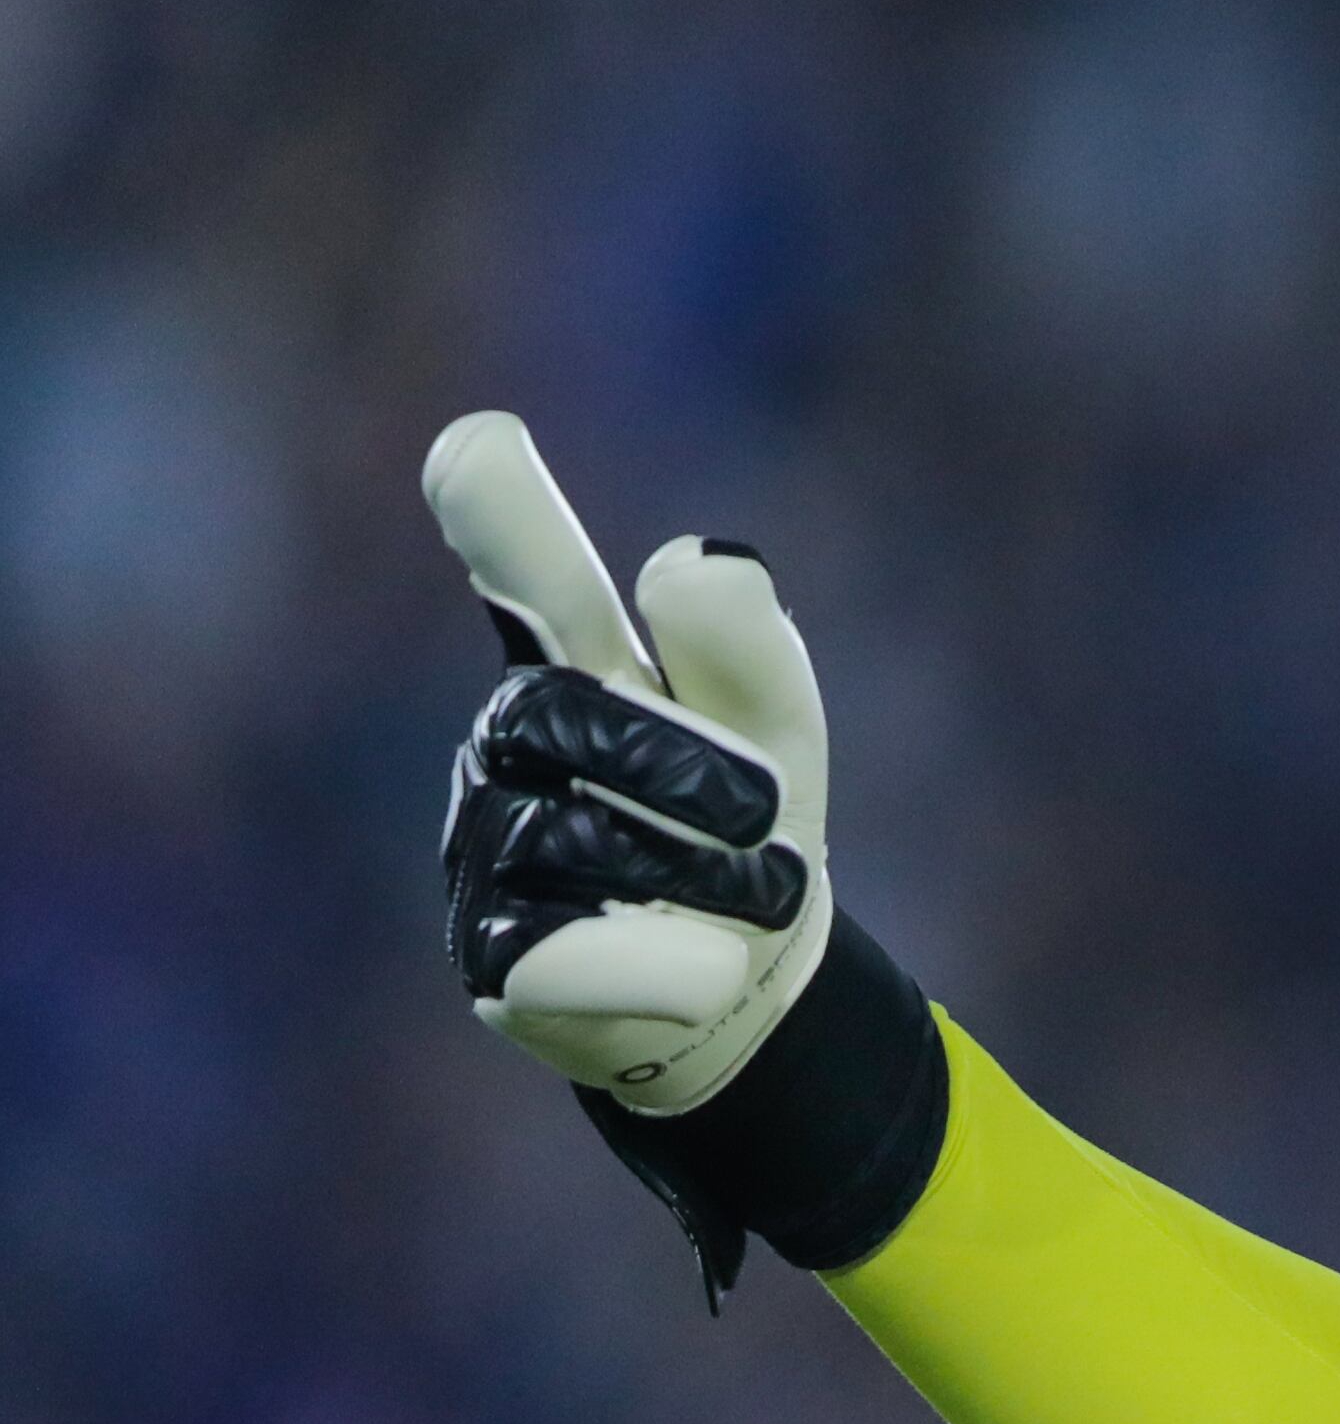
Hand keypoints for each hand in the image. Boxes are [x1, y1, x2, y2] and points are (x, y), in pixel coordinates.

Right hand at [428, 410, 830, 1114]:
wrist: (745, 979)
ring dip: (714, 878)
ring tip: (747, 898)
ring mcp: (485, 846)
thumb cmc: (749, 826)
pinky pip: (567, 955)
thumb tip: (699, 559)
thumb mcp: (776, 731)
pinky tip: (707, 970)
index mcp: (582, 666)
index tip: (478, 445)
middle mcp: (513, 743)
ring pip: (584, 840)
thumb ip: (749, 650)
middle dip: (697, 770)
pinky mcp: (494, 955)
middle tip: (768, 819)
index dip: (506, 515)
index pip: (535, 580)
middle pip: (575, 713)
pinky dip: (662, 965)